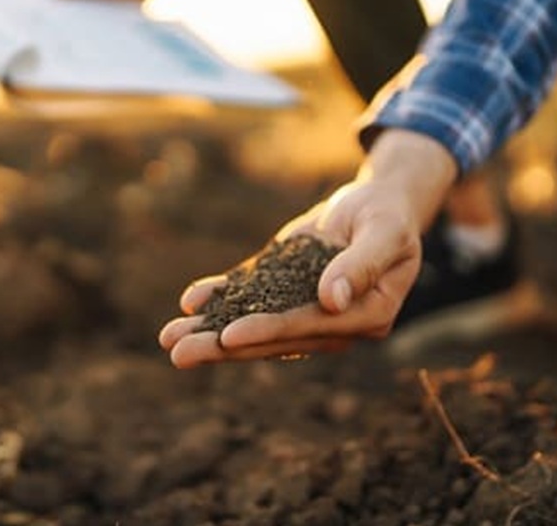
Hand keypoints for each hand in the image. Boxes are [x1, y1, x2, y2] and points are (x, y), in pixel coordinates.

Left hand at [158, 129, 457, 367]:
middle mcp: (333, 324)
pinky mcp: (286, 290)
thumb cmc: (387, 216)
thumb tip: (332, 302)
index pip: (308, 327)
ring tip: (169, 339)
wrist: (378, 203)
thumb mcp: (383, 232)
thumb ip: (361, 265)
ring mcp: (305, 310)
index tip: (228, 337)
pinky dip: (219, 299)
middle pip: (273, 338)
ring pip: (253, 325)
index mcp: (366, 317)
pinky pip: (249, 298)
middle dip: (223, 346)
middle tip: (178, 354)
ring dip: (210, 333)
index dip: (268, 331)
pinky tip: (190, 302)